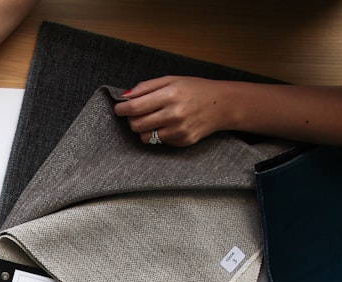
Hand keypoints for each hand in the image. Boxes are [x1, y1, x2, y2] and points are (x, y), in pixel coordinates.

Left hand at [114, 76, 231, 146]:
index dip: (121, 109)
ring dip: (144, 128)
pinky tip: (169, 124)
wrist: (223, 104)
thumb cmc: (195, 89)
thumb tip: (124, 96)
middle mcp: (174, 114)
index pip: (134, 108)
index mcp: (170, 95)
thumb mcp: (171, 80)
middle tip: (137, 113)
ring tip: (153, 119)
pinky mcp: (183, 141)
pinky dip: (158, 134)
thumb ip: (146, 87)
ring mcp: (179, 130)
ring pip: (145, 137)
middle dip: (131, 119)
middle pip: (136, 125)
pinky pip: (159, 142)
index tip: (119, 108)